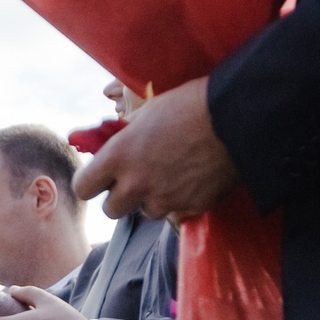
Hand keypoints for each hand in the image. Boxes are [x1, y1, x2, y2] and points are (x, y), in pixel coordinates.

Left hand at [74, 78, 239, 220]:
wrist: (236, 118)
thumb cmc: (190, 106)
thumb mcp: (147, 114)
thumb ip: (124, 139)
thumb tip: (110, 147)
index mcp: (118, 157)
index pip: (83, 188)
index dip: (91, 183)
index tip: (100, 178)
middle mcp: (137, 184)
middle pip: (111, 211)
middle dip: (120, 197)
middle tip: (134, 181)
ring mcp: (164, 199)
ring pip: (145, 212)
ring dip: (151, 200)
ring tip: (169, 176)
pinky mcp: (191, 208)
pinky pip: (175, 213)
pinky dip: (178, 202)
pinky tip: (190, 180)